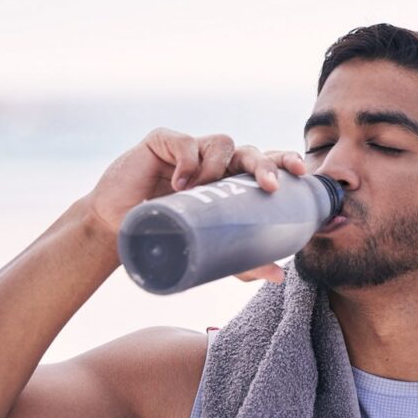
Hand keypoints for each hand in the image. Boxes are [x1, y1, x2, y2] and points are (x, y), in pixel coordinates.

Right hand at [84, 128, 305, 282]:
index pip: (264, 163)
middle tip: (271, 186)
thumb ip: (243, 261)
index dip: (283, 160)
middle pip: (249, 151)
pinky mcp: (161, 142)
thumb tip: (279, 276)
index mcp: (230, 181)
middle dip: (265, 163)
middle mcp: (214, 162)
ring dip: (220, 166)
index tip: (301, 172)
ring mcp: (189, 149)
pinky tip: (180, 184)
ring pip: (222, 142)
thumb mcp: (209, 251)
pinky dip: (187, 161)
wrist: (116, 231)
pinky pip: (184, 141)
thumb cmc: (167, 236)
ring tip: (204, 190)